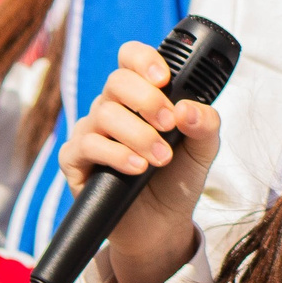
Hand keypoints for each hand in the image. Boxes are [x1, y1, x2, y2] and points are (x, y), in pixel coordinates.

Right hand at [57, 41, 218, 282]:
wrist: (162, 224)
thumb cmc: (178, 179)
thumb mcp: (203, 150)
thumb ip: (206, 124)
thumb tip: (189, 108)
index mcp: (141, 95)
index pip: (131, 58)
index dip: (143, 59)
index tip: (164, 78)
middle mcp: (112, 107)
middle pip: (116, 81)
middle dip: (148, 101)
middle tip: (170, 125)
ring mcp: (91, 132)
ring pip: (103, 113)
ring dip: (139, 134)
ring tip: (161, 158)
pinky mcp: (76, 161)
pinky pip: (86, 146)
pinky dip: (116, 154)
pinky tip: (137, 167)